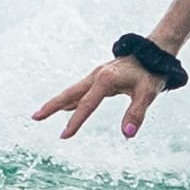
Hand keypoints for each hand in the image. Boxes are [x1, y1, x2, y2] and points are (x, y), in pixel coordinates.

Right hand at [35, 56, 168, 141]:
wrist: (155, 53)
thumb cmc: (152, 74)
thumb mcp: (148, 94)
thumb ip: (137, 114)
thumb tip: (128, 135)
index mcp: (106, 80)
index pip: (87, 105)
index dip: (76, 122)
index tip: (64, 136)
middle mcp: (97, 76)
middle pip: (69, 93)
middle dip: (51, 106)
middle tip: (34, 117)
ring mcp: (97, 75)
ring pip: (72, 91)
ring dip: (57, 102)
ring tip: (42, 113)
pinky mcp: (100, 77)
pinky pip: (81, 90)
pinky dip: (70, 99)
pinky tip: (66, 107)